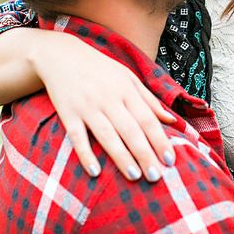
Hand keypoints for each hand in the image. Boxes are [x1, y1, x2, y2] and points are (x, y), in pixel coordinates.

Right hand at [28, 34, 177, 181]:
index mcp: (126, 90)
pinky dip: (85, 154)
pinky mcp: (68, 113)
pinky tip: (95, 171)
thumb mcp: (127, 77)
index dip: (160, 140)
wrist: (61, 56)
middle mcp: (108, 98)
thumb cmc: (100, 69)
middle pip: (130, 130)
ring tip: (135, 176)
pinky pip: (77, 136)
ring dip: (121, 157)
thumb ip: (149, 99)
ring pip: (107, 135)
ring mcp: (87, 106)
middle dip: (144, 154)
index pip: (147, 119)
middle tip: (156, 176)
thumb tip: (172, 120)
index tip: (170, 160)